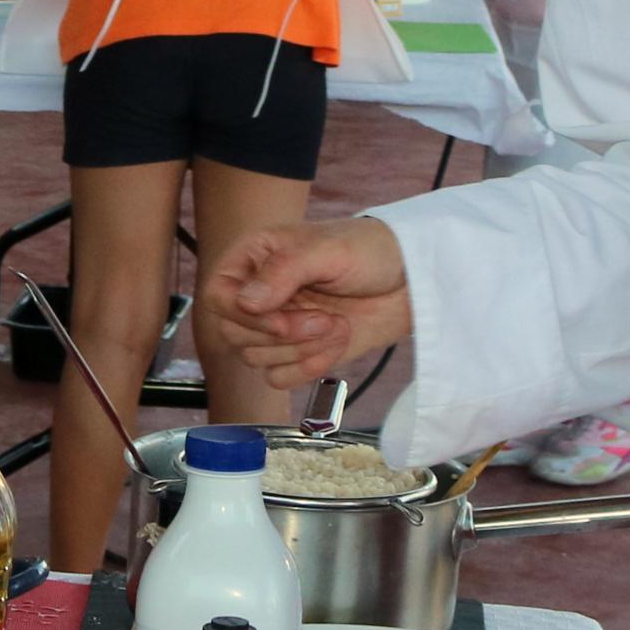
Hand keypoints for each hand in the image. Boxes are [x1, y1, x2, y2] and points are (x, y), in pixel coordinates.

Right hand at [201, 217, 409, 386]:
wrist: (411, 282)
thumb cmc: (369, 251)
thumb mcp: (328, 250)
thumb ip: (284, 271)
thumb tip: (245, 302)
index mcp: (254, 258)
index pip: (218, 296)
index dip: (246, 315)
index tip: (284, 317)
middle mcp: (258, 294)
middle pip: (234, 334)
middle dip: (283, 336)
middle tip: (326, 318)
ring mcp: (277, 326)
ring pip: (256, 360)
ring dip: (302, 350)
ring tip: (337, 325)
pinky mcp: (297, 353)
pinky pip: (280, 378)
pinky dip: (309, 368)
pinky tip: (337, 344)